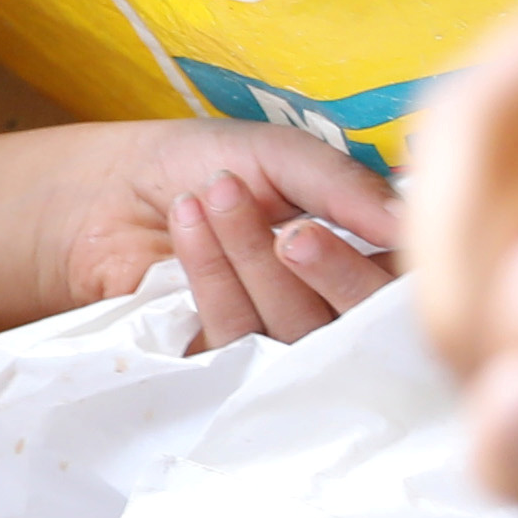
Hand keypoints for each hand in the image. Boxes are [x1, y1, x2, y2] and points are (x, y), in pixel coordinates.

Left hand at [44, 120, 398, 339]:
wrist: (107, 187)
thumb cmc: (202, 163)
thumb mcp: (282, 155)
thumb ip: (345, 187)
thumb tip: (410, 223)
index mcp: (357, 256)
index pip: (402, 286)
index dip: (389, 267)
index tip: (368, 228)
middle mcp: (327, 308)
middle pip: (359, 322)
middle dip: (330, 272)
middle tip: (291, 232)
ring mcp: (275, 340)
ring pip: (296, 330)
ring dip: (255, 258)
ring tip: (216, 194)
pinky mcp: (220, 362)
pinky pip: (236, 339)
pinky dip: (213, 276)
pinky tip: (188, 222)